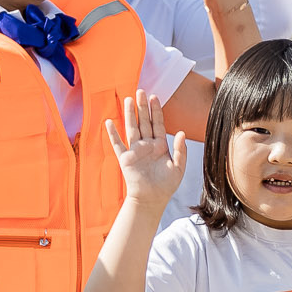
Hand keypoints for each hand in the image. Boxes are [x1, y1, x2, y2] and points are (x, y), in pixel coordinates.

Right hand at [105, 92, 187, 209]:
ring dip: (130, 114)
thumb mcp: (178, 168)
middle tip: (141, 91)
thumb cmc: (166, 186)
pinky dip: (113, 134)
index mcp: (160, 146)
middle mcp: (147, 145)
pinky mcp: (125, 159)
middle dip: (143, 107)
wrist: (152, 200)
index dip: (157, 111)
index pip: (158, 124)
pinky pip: (117, 144)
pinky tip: (109, 122)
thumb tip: (182, 132)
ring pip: (132, 128)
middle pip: (144, 122)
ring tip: (128, 99)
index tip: (155, 97)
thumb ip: (181, 150)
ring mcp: (135, 151)